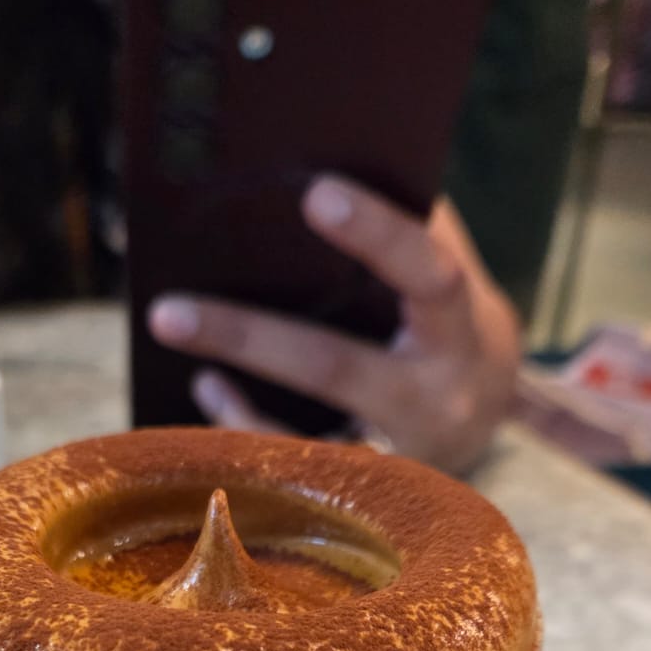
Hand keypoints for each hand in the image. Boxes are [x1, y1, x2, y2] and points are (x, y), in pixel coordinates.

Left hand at [147, 176, 520, 473]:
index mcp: (462, 330)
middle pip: (335, 370)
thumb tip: (317, 154)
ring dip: (231, 404)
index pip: (428, 275)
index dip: (377, 234)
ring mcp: (401, 459)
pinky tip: (209, 390)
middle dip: (247, 336)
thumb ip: (410, 220)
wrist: (485, 411)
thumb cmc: (446, 318)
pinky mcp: (367, 497)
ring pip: (305, 442)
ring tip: (174, 341)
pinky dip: (246, 430)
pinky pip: (294, 476)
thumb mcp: (444, 271)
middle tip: (164, 310)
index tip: (314, 193)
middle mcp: (437, 402)